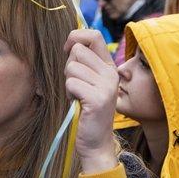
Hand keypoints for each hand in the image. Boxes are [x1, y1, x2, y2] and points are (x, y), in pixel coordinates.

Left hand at [64, 29, 118, 174]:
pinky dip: (69, 94)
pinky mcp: (97, 99)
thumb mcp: (91, 82)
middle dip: (69, 67)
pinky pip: (71, 83)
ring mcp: (106, 86)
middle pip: (77, 51)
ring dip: (68, 82)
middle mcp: (111, 73)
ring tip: (78, 95)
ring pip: (72, 67)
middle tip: (76, 85)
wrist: (96, 142)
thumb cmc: (87, 110)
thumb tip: (71, 41)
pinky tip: (77, 103)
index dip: (75, 37)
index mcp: (110, 66)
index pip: (94, 35)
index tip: (67, 50)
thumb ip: (86, 62)